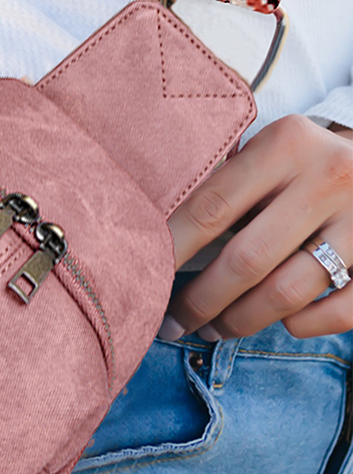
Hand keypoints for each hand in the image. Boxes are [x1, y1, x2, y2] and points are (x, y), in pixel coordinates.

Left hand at [162, 114, 352, 341]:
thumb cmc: (304, 161)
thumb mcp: (269, 149)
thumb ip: (224, 178)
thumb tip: (156, 234)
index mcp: (287, 144)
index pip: (211, 207)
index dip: (171, 251)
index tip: (142, 278)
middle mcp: (328, 178)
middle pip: (247, 260)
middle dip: (200, 300)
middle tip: (171, 322)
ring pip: (287, 293)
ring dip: (239, 321)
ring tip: (211, 328)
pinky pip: (337, 312)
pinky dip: (302, 325)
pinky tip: (280, 321)